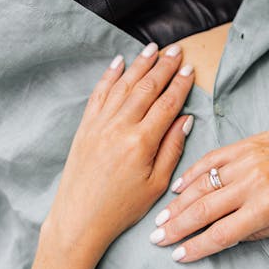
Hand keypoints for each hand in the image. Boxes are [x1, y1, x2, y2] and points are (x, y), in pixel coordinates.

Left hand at [41, 43, 194, 263]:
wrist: (79, 219)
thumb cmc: (121, 208)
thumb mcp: (156, 184)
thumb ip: (172, 148)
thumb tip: (185, 119)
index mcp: (141, 142)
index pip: (166, 104)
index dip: (180, 84)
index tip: (189, 69)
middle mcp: (119, 127)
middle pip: (146, 88)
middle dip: (164, 67)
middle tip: (177, 51)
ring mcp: (99, 124)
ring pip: (123, 85)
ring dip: (140, 64)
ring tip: (153, 49)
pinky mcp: (85, 127)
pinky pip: (99, 94)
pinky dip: (110, 76)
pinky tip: (119, 62)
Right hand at [150, 108, 268, 261]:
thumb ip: (261, 230)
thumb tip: (229, 237)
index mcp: (267, 207)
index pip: (222, 234)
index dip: (196, 247)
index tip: (178, 256)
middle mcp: (252, 184)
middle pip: (203, 210)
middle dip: (176, 227)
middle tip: (156, 239)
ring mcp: (246, 161)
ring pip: (201, 185)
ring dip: (177, 204)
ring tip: (161, 219)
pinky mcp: (245, 144)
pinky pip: (210, 160)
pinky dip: (191, 174)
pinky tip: (177, 187)